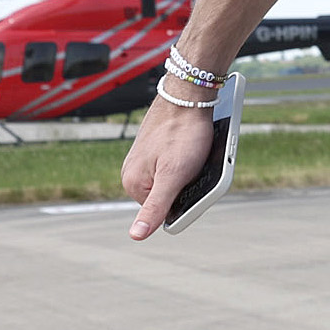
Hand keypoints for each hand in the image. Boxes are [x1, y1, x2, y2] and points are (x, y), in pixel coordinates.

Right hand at [122, 96, 215, 240]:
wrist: (187, 94)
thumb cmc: (182, 133)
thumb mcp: (173, 176)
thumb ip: (156, 207)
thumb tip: (136, 235)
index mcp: (133, 184)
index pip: (165, 211)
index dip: (185, 197)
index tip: (194, 177)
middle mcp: (134, 173)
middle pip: (169, 194)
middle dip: (187, 183)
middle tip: (195, 162)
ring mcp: (144, 160)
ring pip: (174, 178)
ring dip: (190, 170)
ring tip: (195, 151)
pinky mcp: (155, 149)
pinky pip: (175, 163)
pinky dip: (188, 158)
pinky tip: (194, 146)